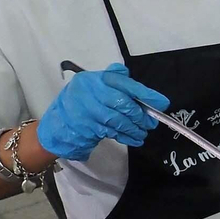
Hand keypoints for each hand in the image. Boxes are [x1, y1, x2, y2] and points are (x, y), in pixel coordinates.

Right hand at [38, 63, 169, 160]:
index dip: (145, 93)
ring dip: (135, 128)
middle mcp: (88, 93)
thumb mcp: (94, 86)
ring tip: (143, 132)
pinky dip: (125, 136)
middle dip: (140, 115)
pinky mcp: (85, 128)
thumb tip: (142, 91)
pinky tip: (134, 139)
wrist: (57, 124)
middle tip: (151, 122)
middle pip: (123, 103)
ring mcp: (85, 111)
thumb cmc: (81, 103)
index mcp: (93, 79)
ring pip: (118, 120)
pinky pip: (111, 132)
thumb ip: (115, 82)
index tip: (162, 102)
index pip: (123, 83)